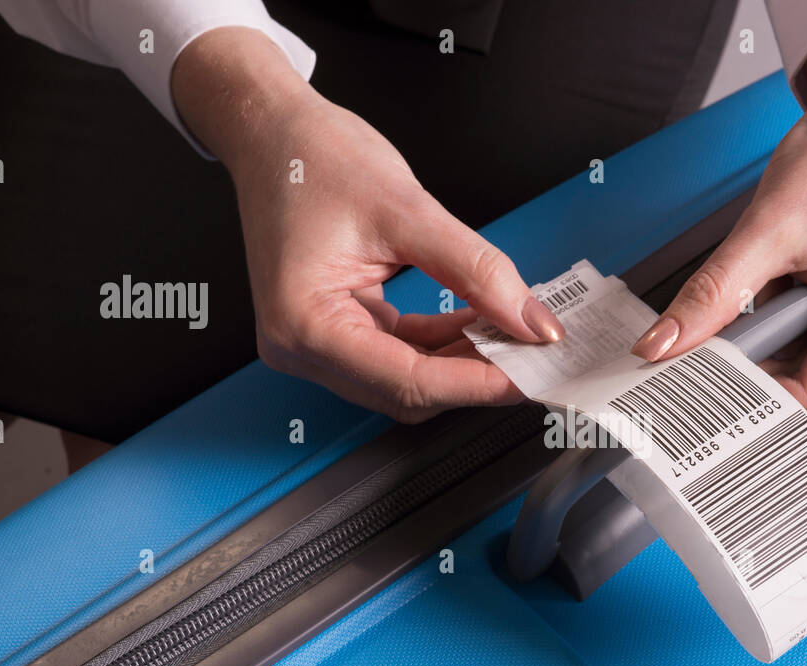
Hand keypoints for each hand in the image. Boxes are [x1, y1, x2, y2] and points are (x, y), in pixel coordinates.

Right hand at [171, 28, 560, 422]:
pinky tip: (481, 324)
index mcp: (304, 325)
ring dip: (463, 362)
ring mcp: (314, 344)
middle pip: (408, 391)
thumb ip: (477, 270)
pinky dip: (442, 345)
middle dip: (475, 376)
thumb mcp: (408, 210)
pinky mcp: (333, 330)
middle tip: (533, 354)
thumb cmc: (312, 158)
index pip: (409, 381)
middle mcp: (301, 347)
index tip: (531, 372)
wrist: (272, 133)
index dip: (479, 382)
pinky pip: (399, 355)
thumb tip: (531, 320)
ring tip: (513, 336)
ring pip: (408, 380)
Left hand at [631, 13, 806, 422]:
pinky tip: (793, 282)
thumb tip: (663, 345)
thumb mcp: (770, 229)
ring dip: (781, 333)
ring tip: (774, 281)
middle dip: (762, 359)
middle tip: (715, 333)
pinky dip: (798, 318)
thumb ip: (713, 296)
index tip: (698, 396)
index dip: (748, 399)